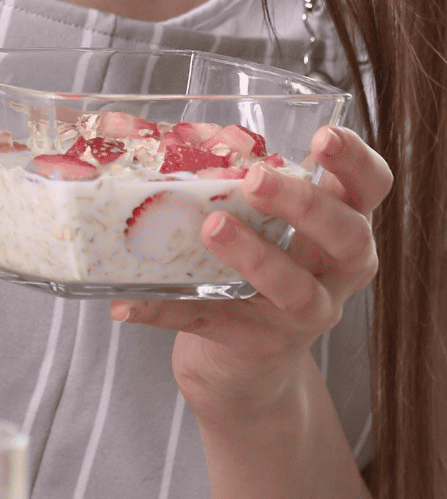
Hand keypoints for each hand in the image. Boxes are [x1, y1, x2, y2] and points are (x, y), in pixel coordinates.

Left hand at [109, 126, 392, 421]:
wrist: (242, 366)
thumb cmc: (253, 268)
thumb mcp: (261, 221)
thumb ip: (238, 179)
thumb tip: (177, 133)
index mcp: (340, 224)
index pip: (371, 186)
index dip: (355, 160)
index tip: (323, 137)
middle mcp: (336, 271)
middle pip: (348, 237)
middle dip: (305, 203)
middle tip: (257, 179)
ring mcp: (303, 315)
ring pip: (297, 290)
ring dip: (254, 255)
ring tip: (211, 226)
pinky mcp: (258, 346)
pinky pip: (213, 324)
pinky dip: (166, 311)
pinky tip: (127, 302)